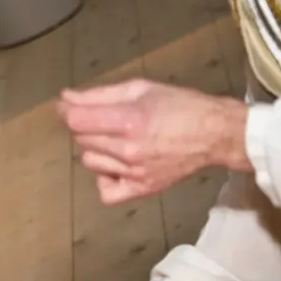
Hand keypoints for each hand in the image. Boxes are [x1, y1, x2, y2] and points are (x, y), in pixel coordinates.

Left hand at [57, 78, 249, 204]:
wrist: (216, 134)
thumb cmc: (179, 105)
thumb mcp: (139, 89)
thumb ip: (98, 94)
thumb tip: (65, 98)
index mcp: (129, 121)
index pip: (77, 121)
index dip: (66, 111)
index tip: (67, 106)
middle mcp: (129, 150)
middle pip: (81, 140)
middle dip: (85, 126)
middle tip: (104, 118)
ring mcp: (136, 173)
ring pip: (89, 162)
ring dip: (95, 149)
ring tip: (115, 139)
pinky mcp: (143, 189)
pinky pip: (106, 192)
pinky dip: (104, 178)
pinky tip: (115, 165)